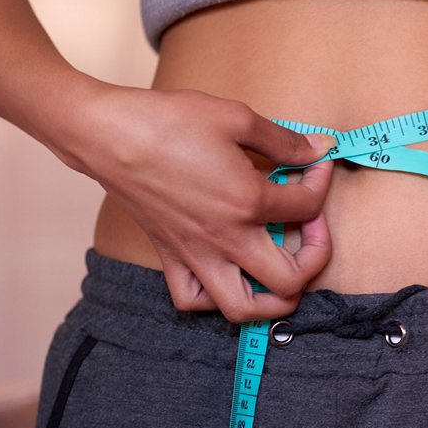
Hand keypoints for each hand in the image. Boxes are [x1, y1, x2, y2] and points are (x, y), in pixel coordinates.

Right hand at [68, 85, 336, 322]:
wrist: (107, 133)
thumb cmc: (168, 121)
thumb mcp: (236, 118)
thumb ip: (284, 140)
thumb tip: (320, 149)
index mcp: (247, 203)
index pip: (308, 208)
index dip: (321, 182)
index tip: (315, 163)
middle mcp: (224, 239)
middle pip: (289, 281)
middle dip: (316, 258)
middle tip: (313, 228)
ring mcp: (195, 254)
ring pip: (243, 309)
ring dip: (272, 298)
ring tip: (280, 267)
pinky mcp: (170, 257)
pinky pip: (193, 299)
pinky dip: (216, 297)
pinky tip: (229, 270)